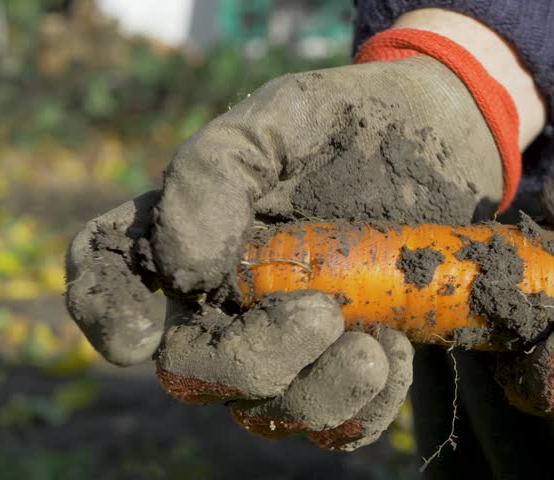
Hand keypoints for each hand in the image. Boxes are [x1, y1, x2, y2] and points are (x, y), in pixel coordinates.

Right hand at [66, 35, 513, 447]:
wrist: (447, 138)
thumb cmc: (356, 122)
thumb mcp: (286, 115)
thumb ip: (215, 171)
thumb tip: (179, 270)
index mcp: (188, 227)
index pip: (109, 277)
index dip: (106, 313)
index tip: (138, 334)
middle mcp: (225, 296)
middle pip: (192, 370)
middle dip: (253, 359)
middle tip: (324, 310)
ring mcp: (286, 339)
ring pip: (263, 412)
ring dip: (317, 392)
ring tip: (377, 342)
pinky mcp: (345, 365)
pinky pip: (338, 425)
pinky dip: (366, 406)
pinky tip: (396, 351)